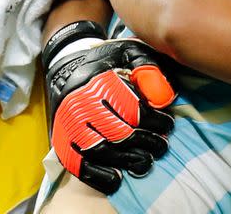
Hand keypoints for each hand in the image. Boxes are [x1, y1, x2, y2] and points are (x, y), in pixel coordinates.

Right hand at [44, 27, 176, 194]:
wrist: (67, 66)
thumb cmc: (106, 61)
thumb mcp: (130, 52)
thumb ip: (149, 68)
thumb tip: (165, 95)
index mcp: (100, 81)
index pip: (132, 109)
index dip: (155, 122)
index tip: (167, 126)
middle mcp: (81, 104)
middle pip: (118, 133)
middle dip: (145, 143)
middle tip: (161, 147)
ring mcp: (69, 124)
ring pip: (100, 151)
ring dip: (127, 161)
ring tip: (146, 162)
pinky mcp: (62, 140)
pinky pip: (78, 164)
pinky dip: (97, 176)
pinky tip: (116, 178)